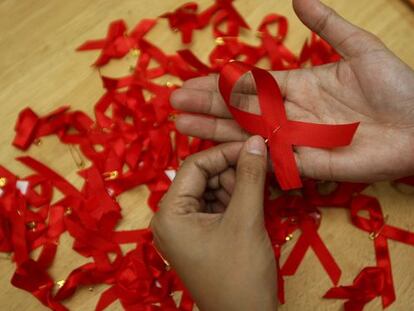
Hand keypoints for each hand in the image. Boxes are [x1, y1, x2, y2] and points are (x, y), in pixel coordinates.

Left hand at [151, 136, 276, 310]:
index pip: (195, 165)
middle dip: (233, 171)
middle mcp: (171, 218)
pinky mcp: (199, 237)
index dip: (225, 152)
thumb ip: (249, 176)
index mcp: (170, 213)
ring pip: (211, 190)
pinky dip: (235, 201)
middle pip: (203, 177)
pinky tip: (254, 202)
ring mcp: (185, 229)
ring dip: (237, 186)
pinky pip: (216, 207)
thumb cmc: (240, 274)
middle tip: (262, 168)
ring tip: (261, 189)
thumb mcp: (245, 220)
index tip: (255, 145)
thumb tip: (256, 140)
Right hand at [171, 0, 413, 182]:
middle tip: (173, 104)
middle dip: (205, 106)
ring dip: (214, 130)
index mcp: (297, 86)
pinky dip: (243, 156)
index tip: (190, 83)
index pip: (248, 86)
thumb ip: (327, 24)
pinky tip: (218, 151)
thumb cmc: (396, 86)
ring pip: (246, 135)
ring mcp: (294, 140)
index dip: (218, 84)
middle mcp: (289, 114)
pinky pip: (268, 159)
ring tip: (182, 125)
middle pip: (238, 110)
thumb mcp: (359, 48)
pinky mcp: (306, 163)